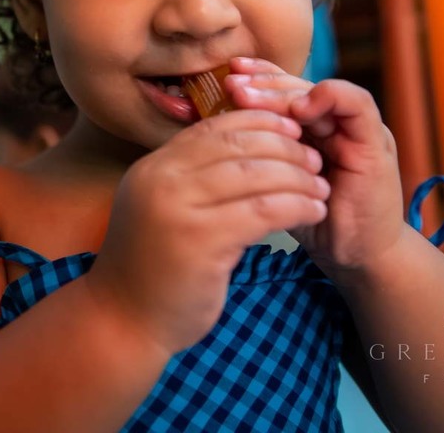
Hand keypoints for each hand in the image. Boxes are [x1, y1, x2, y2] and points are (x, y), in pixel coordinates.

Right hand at [85, 109, 328, 354]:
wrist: (122, 322)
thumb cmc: (152, 268)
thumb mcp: (164, 209)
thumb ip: (194, 181)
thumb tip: (250, 151)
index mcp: (154, 167)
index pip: (214, 126)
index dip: (258, 122)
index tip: (291, 128)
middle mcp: (162, 179)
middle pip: (237, 144)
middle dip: (284, 146)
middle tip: (315, 157)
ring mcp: (179, 208)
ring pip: (255, 174)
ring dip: (298, 176)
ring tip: (321, 186)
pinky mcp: (203, 241)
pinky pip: (264, 211)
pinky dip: (296, 206)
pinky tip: (314, 211)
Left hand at [226, 57, 405, 283]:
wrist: (357, 259)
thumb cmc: (314, 224)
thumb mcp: (275, 185)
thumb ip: (258, 156)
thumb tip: (209, 128)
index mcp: (311, 130)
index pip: (284, 90)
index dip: (257, 79)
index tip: (226, 78)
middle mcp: (335, 123)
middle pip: (298, 88)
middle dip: (263, 83)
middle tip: (233, 85)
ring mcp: (357, 130)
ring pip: (321, 90)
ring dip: (284, 91)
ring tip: (251, 96)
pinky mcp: (375, 143)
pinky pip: (357, 104)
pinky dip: (327, 98)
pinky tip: (299, 109)